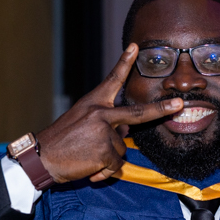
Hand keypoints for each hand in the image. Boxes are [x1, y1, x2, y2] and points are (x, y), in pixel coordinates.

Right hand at [36, 44, 182, 182]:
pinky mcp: (104, 151)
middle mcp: (100, 113)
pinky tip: (90, 169)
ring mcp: (104, 132)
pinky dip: (105, 172)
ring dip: (108, 158)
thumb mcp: (81, 123)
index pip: (112, 80)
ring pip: (122, 148)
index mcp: (93, 103)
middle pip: (138, 114)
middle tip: (179, 105)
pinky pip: (116, 165)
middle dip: (161, 110)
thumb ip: (106, 123)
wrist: (40, 158)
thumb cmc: (61, 141)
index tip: (135, 47)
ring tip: (87, 157)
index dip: (124, 63)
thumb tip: (127, 130)